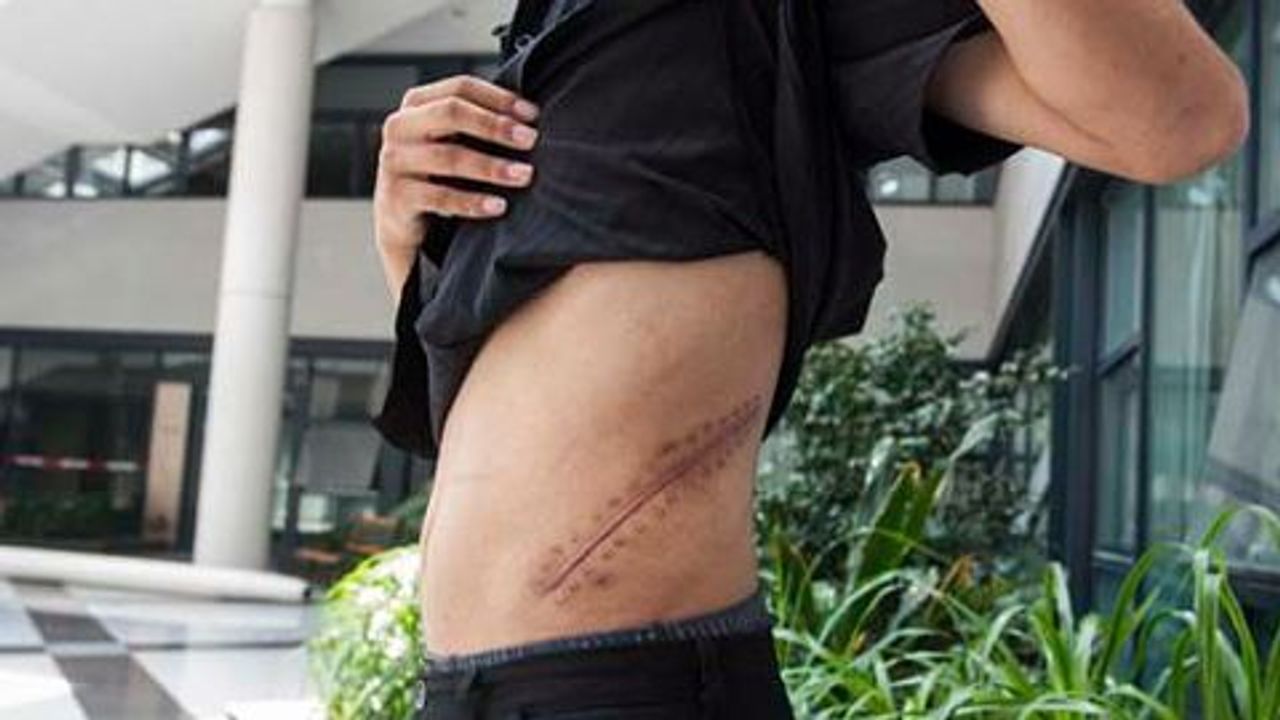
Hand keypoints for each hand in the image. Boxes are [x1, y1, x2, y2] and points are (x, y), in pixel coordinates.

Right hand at [373, 74, 540, 250]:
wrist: (403, 223)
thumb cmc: (436, 175)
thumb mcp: (451, 142)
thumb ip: (478, 123)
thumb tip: (530, 118)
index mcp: (417, 104)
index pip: (460, 88)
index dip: (499, 98)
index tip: (532, 114)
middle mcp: (401, 126)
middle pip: (451, 113)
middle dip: (495, 125)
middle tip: (530, 140)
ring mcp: (394, 160)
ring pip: (449, 157)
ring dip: (492, 166)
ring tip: (523, 174)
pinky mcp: (397, 196)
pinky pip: (441, 197)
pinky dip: (473, 201)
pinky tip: (498, 205)